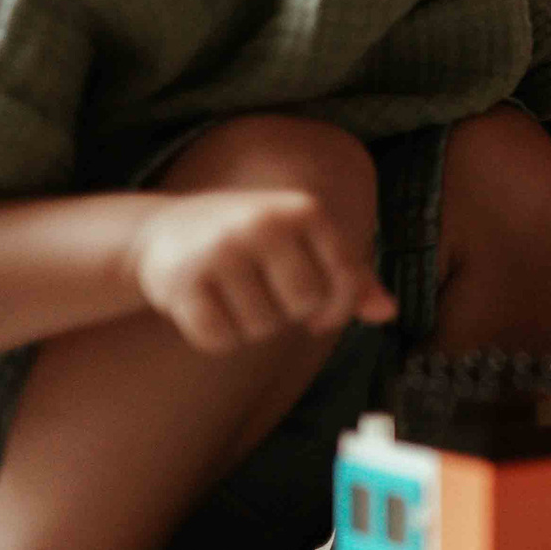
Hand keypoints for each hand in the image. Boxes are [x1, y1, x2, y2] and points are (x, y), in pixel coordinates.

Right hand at [128, 189, 395, 352]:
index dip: (337, 310)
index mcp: (305, 210)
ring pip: (261, 327)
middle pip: (303, 305)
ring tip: (231, 294)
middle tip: (263, 293)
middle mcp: (264, 223)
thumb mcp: (303, 241)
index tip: (319, 316)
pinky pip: (219, 339)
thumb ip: (349, 275)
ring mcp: (220, 250)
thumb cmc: (251, 241)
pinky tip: (204, 309)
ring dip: (250, 325)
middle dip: (287, 312)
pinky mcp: (180, 281)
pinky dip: (216, 337)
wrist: (162, 231)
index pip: (346, 282)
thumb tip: (388, 312)